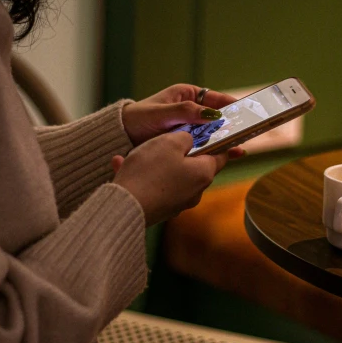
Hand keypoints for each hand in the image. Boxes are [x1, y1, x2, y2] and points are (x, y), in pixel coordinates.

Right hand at [111, 130, 231, 225]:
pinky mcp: (161, 209)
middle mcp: (196, 191)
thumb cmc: (151, 170)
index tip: (209, 132)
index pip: (221, 156)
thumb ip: (186, 137)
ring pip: (171, 175)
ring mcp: (178, 203)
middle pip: (194, 165)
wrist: (125, 206)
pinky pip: (155, 186)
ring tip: (134, 153)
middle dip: (180, 151)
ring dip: (155, 162)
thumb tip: (190, 141)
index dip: (217, 142)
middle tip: (164, 139)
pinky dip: (144, 175)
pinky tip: (121, 164)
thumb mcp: (170, 142)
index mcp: (204, 174)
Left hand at [122, 83, 237, 145]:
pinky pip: (206, 145)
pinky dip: (217, 149)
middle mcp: (192, 111)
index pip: (215, 98)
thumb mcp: (161, 113)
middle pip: (218, 117)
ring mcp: (191, 128)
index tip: (245, 109)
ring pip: (214, 132)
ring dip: (227, 139)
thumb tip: (211, 114)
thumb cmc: (138, 119)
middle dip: (232, 124)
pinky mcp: (187, 142)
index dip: (231, 104)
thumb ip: (185, 112)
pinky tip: (230, 155)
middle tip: (248, 130)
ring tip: (240, 146)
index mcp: (187, 96)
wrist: (121, 137)